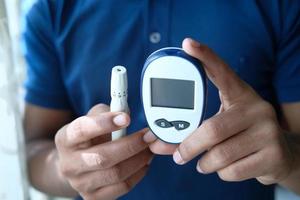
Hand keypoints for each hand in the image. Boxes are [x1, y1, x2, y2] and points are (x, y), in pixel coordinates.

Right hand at [55, 104, 152, 199]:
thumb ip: (106, 112)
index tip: (126, 118)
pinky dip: (139, 173)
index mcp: (65, 139)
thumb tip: (125, 112)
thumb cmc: (88, 137)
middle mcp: (69, 164)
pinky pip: (122, 187)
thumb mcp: (91, 119)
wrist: (76, 165)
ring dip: (139, 159)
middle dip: (131, 144)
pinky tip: (144, 162)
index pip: (82, 130)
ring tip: (150, 148)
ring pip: (115, 174)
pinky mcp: (94, 197)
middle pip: (102, 157)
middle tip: (149, 135)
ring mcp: (80, 184)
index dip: (105, 123)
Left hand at [144, 38, 294, 184]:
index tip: (188, 44)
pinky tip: (225, 167)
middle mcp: (257, 108)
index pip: (221, 71)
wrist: (280, 155)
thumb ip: (193, 131)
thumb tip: (156, 144)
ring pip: (219, 154)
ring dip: (205, 163)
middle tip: (179, 155)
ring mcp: (268, 131)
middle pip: (211, 129)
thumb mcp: (222, 123)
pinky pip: (232, 171)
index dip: (205, 57)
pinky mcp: (273, 155)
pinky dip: (221, 173)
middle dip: (189, 147)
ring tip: (204, 163)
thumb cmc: (242, 134)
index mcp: (240, 94)